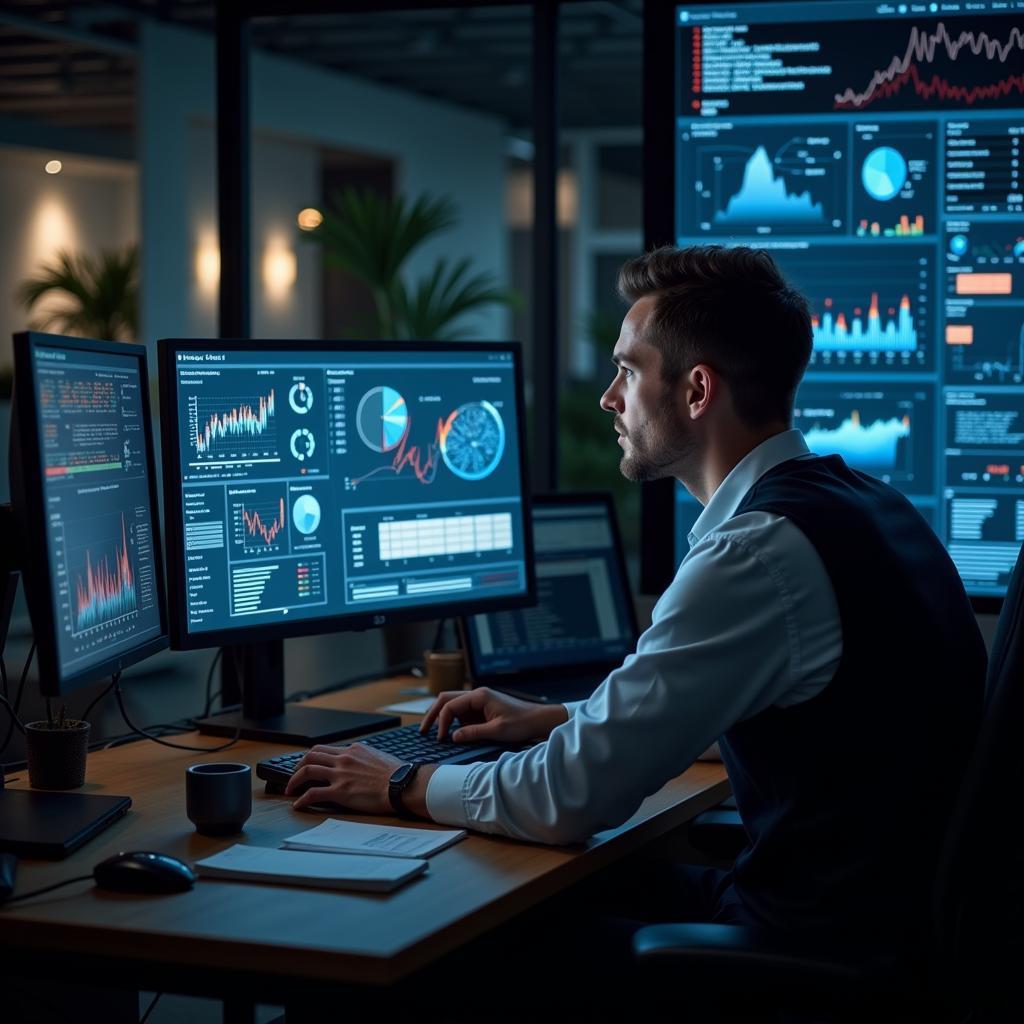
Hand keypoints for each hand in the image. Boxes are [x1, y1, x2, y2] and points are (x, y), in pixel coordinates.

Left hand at [284, 743, 401, 813]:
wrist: (402, 785)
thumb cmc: (397, 774)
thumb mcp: (379, 757)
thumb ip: (364, 758)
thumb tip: (361, 763)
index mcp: (353, 750)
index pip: (326, 749)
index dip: (313, 757)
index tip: (309, 765)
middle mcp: (344, 759)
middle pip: (311, 755)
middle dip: (298, 764)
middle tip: (294, 774)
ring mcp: (340, 775)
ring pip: (307, 770)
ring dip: (294, 780)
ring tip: (289, 789)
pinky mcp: (340, 792)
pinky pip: (313, 793)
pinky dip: (301, 799)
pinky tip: (298, 805)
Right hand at [420, 686, 567, 744]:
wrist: (538, 720)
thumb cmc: (521, 723)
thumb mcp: (497, 730)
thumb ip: (473, 733)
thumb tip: (452, 737)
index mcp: (479, 696)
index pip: (450, 705)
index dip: (441, 722)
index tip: (441, 739)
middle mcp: (477, 695)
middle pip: (446, 700)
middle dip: (433, 714)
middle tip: (422, 730)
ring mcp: (479, 702)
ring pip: (453, 706)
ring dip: (442, 718)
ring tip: (433, 733)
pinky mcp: (482, 710)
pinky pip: (462, 714)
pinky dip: (454, 722)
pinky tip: (451, 734)